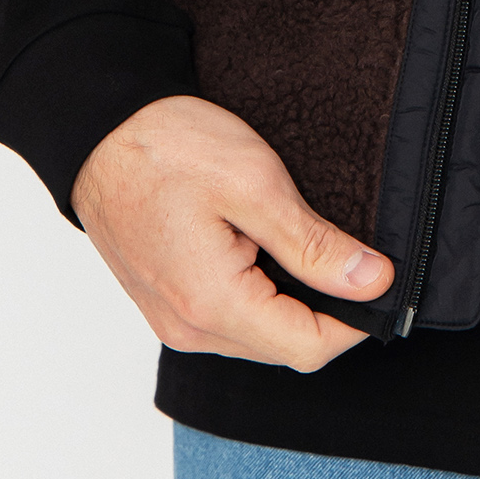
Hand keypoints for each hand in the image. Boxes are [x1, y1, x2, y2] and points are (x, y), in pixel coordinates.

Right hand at [71, 95, 393, 370]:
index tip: (380, 275)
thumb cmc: (169, 148)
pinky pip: (230, 319)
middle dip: (327, 309)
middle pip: (285, 346)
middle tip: (347, 249)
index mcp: (211, 306)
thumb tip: (373, 282)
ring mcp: (172, 320)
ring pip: (259, 335)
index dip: (356, 318)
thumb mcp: (256, 184)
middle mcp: (188, 329)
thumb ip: (314, 245)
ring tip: (305, 242)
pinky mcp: (166, 303)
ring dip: (293, 301)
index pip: (308, 347)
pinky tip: (268, 248)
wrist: (99, 130)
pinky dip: (261, 294)